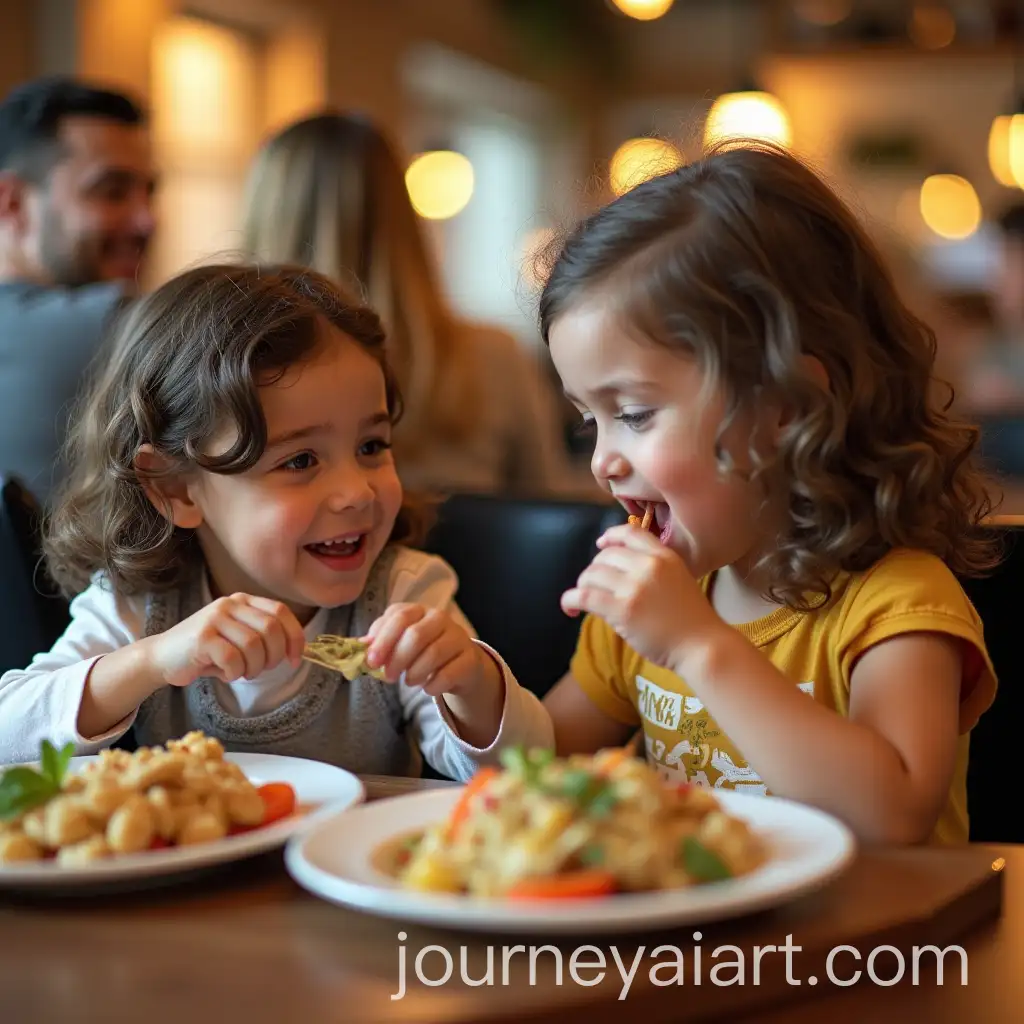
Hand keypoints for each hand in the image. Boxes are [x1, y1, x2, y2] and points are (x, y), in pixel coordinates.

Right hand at [144, 594, 306, 687]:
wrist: (162, 657)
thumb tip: (297, 651)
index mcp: (243, 600)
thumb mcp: (239, 637)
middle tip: (262, 670)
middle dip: (274, 656)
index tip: (296, 659)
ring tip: (242, 673)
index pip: (281, 611)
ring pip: (253, 646)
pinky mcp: (202, 637)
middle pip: (271, 629)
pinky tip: (226, 674)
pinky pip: (233, 659)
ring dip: (254, 668)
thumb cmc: (207, 652)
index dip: (295, 637)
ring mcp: (214, 618)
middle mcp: (230, 604)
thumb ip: (264, 638)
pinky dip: (235, 673)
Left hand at [364, 604, 499, 697]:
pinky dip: (433, 685)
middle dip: (397, 659)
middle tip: (388, 677)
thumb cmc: (422, 652)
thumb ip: (379, 643)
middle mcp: (440, 618)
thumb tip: (358, 647)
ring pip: (433, 654)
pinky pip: (449, 674)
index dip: (383, 639)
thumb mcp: (399, 644)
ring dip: (415, 673)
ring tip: (409, 681)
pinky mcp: (470, 659)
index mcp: (419, 610)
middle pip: (416, 635)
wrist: (460, 665)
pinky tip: (427, 688)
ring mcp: (458, 637)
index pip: (400, 616)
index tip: (371, 661)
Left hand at [561, 524, 723, 671]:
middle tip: (594, 587)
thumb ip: (653, 570)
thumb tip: (617, 572)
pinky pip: (584, 596)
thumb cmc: (693, 620)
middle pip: (605, 556)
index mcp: (664, 556)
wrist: (703, 646)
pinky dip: (570, 600)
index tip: (600, 545)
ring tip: (584, 600)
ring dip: (582, 587)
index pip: (630, 532)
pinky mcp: (622, 609)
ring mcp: (634, 586)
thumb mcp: (679, 579)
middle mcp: (648, 566)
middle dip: (594, 571)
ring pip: (591, 575)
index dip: (610, 537)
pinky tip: (570, 608)